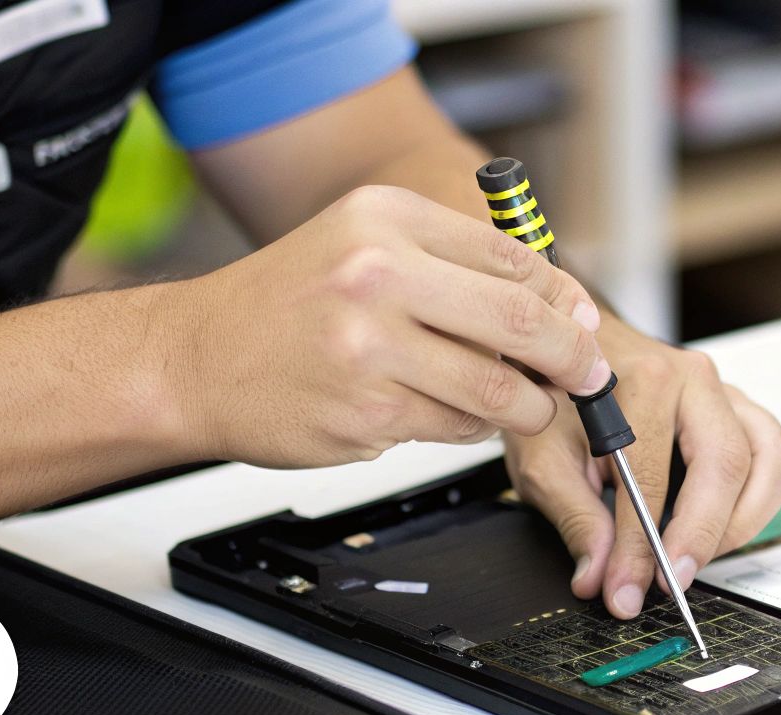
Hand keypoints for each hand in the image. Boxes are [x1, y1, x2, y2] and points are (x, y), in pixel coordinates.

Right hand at [150, 185, 609, 467]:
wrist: (192, 360)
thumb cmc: (288, 307)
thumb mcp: (362, 248)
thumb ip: (456, 268)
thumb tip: (565, 306)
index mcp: (385, 220)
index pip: (513, 259)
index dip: (566, 301)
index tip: (584, 326)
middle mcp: (376, 275)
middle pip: (521, 321)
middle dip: (572, 358)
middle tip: (587, 376)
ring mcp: (369, 348)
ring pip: (496, 387)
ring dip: (528, 406)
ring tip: (526, 406)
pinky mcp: (364, 414)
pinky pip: (453, 427)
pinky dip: (468, 428)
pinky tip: (445, 415)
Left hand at [505, 325, 780, 617]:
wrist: (573, 352)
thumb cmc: (558, 395)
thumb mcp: (544, 457)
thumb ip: (576, 519)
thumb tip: (600, 577)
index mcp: (645, 383)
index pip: (653, 478)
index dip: (640, 546)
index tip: (627, 591)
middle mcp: (697, 381)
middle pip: (728, 466)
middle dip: (703, 537)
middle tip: (674, 581)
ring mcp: (727, 393)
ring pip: (772, 462)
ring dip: (742, 522)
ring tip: (698, 555)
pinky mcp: (742, 411)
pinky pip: (778, 458)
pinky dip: (759, 501)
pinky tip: (719, 524)